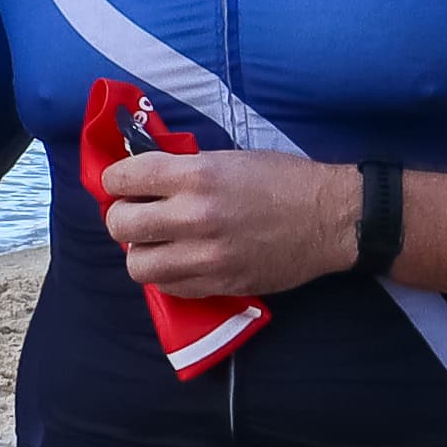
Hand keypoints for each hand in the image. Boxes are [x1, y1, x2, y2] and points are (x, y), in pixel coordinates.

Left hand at [97, 148, 358, 298]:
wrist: (331, 218)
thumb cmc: (282, 180)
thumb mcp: (227, 159)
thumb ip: (181, 170)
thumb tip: (140, 178)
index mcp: (195, 175)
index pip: (121, 179)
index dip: (116, 181)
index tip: (125, 185)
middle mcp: (194, 216)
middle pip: (119, 226)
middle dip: (123, 218)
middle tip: (140, 215)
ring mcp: (206, 256)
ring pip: (137, 266)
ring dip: (142, 253)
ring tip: (159, 243)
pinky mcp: (220, 284)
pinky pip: (168, 287)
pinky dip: (168, 275)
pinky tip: (183, 260)